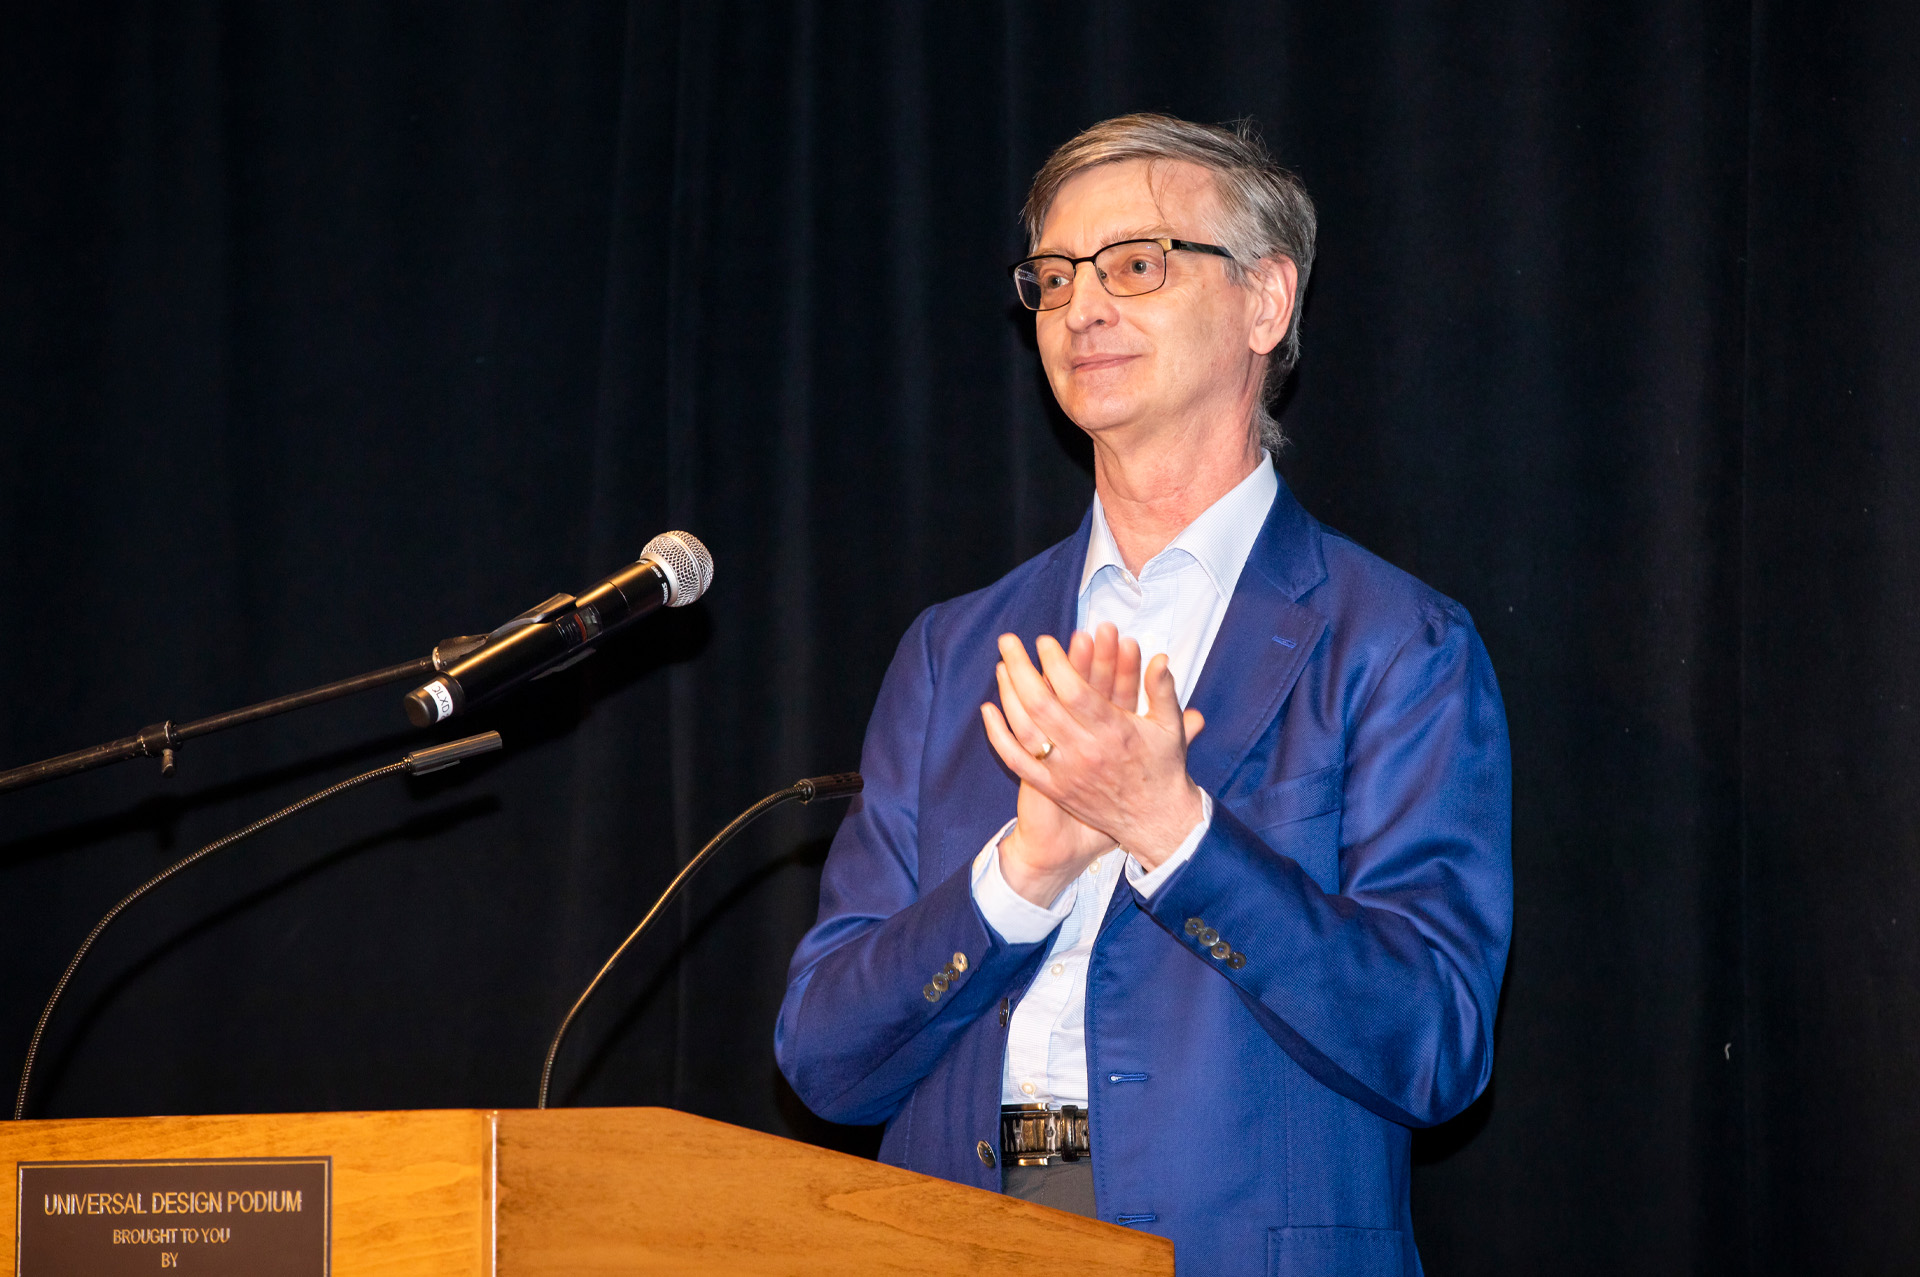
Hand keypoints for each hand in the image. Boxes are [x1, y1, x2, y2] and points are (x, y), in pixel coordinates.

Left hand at [983, 629, 1205, 881]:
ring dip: (1008, 694)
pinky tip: (988, 710)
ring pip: (1025, 728)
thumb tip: (1160, 657)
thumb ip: (1163, 690)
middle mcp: (1086, 751)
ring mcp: (1065, 772)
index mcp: (1115, 732)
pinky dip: (999, 735)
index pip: (1075, 691)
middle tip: (1009, 642)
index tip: (1045, 642)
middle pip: (1042, 704)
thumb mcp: (1170, 728)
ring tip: (1000, 666)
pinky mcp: (1053, 788)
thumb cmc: (1163, 769)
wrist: (1155, 822)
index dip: (1056, 663)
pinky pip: (1017, 761)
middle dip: (1021, 668)